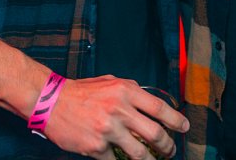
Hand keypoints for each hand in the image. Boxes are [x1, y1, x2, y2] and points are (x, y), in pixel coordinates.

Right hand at [42, 76, 187, 159]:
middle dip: (168, 146)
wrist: (51, 101)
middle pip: (155, 134)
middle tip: (170, 151)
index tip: (184, 128)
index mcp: (125, 91)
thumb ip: (130, 92)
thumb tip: (150, 104)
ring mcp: (107, 130)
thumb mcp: (110, 82)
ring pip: (140, 153)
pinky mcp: (95, 147)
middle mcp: (119, 110)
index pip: (159, 108)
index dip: (176, 120)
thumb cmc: (82, 92)